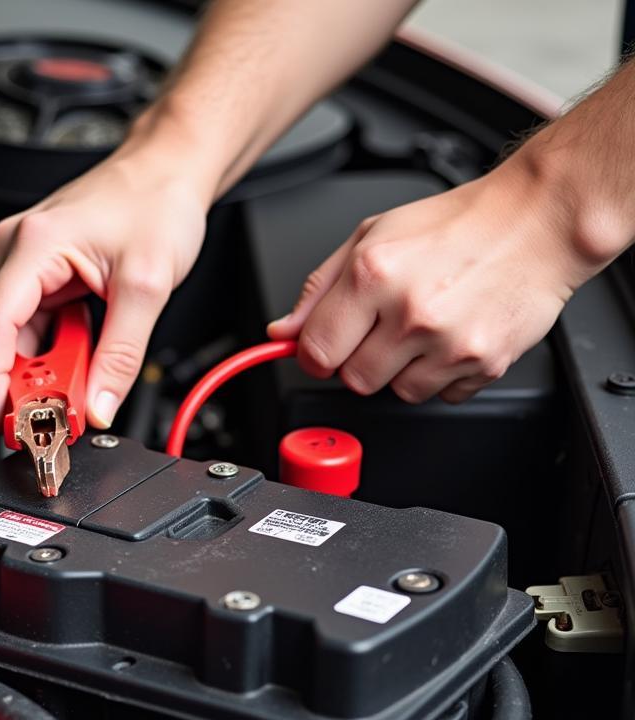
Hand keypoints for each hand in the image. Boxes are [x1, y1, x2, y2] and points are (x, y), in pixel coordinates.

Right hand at [0, 145, 208, 434]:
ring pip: (6, 339)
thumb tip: (100, 406)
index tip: (8, 419)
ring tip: (71, 394)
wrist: (168, 170)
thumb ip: (121, 356)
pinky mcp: (39, 276)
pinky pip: (28, 330)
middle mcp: (17, 252)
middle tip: (38, 423)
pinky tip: (74, 366)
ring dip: (33, 374)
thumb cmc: (156, 202)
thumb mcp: (148, 287)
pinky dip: (47, 357)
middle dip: (7, 386)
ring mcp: (25, 265)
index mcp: (34, 245)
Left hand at [267, 161, 586, 403]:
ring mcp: (449, 342)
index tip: (325, 348)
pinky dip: (443, 375)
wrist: (538, 221)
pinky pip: (442, 395)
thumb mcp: (372, 237)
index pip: (317, 352)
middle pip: (354, 380)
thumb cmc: (456, 225)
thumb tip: (283, 331)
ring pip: (398, 392)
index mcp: (374, 274)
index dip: (316, 354)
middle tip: (386, 327)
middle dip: (362, 359)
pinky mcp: (484, 363)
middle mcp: (411, 311)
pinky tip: (453, 336)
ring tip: (426, 327)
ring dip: (404, 369)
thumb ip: (319, 289)